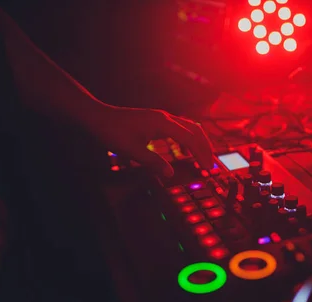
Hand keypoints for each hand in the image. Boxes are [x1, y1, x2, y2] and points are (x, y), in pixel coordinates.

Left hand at [99, 106, 214, 176]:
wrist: (100, 118)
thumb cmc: (114, 133)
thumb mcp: (133, 151)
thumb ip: (153, 162)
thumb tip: (170, 174)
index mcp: (162, 123)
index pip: (190, 138)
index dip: (201, 153)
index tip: (207, 167)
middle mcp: (165, 118)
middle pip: (195, 130)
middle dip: (205, 148)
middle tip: (211, 165)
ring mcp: (162, 118)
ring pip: (189, 128)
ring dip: (198, 143)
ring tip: (203, 159)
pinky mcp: (157, 121)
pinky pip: (179, 129)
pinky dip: (187, 140)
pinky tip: (185, 152)